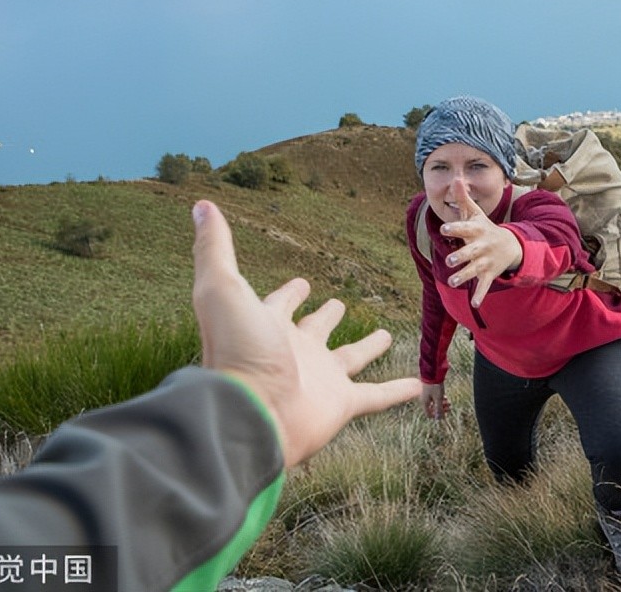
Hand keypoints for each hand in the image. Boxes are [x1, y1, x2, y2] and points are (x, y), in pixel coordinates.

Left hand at [191, 200, 420, 468]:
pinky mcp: (342, 404)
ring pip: (350, 359)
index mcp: (267, 327)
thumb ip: (215, 249)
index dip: (289, 294)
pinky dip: (398, 391)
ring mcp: (320, 379)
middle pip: (315, 331)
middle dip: (326, 317)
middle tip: (339, 304)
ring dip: (367, 349)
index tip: (302, 282)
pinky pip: (377, 395)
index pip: (279, 305)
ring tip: (385, 335)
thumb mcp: (222, 289)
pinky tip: (419, 384)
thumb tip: (201, 205)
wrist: (251, 415)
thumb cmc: (236, 351)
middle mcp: (294, 352)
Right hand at [421, 383, 449, 419]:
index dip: (436, 416)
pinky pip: (436, 398)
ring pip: (435, 403)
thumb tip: (440, 418)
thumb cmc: (434, 386)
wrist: (432, 373)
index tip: (443, 414)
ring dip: (442, 404)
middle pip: (433, 409)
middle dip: (441, 409)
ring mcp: (428, 395)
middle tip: (449, 408)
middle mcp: (425, 400)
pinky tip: (446, 397)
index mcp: (425, 403)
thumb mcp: (438, 398)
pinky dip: (441, 399)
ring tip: (449, 402)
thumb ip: (439, 409)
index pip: (429, 414)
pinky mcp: (431, 390)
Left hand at [438, 179, 522, 306]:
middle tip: (449, 260)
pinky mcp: (489, 274)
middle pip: (471, 251)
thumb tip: (456, 178)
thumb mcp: (476, 213)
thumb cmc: (485, 228)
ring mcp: (486, 261)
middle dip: (461, 256)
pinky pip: (484, 285)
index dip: (456, 228)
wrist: (512, 245)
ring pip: (474, 269)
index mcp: (477, 230)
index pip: (466, 228)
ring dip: (465, 275)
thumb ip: (463, 198)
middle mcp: (482, 246)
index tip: (445, 228)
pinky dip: (480, 295)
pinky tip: (475, 305)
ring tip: (453, 281)